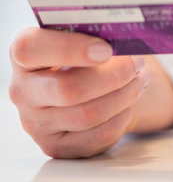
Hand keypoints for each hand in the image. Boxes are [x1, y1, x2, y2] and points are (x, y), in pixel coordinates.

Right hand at [9, 28, 149, 157]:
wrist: (88, 92)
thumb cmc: (86, 59)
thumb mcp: (83, 41)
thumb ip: (94, 35)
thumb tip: (125, 38)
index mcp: (23, 56)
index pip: (30, 48)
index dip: (70, 48)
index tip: (106, 49)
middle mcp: (22, 91)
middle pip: (68, 89)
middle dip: (114, 75)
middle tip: (137, 63)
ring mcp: (37, 123)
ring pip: (88, 114)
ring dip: (125, 96)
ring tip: (140, 80)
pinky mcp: (57, 146)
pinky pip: (98, 136)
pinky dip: (122, 118)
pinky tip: (128, 104)